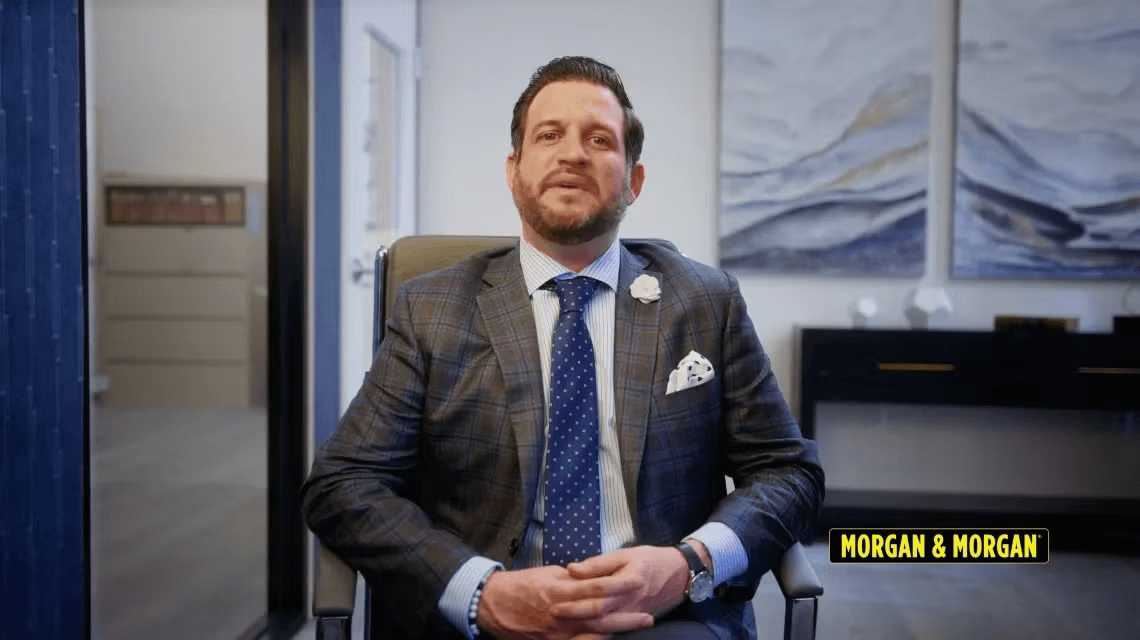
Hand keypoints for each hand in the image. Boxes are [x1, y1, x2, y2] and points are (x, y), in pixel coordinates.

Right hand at [476, 564, 653, 639]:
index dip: (619, 586)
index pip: (596, 587)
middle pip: (600, 615)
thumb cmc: (520, 586)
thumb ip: (573, 578)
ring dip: (615, 632)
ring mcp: (556, 633)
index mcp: (561, 590)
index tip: (638, 583)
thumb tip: (594, 576)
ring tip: (634, 628)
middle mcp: (561, 613)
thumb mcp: (548, 575)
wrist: (493, 604)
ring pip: (592, 633)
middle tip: (647, 616)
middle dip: (626, 618)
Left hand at [555, 546, 689, 621]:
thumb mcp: (623, 554)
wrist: (676, 573)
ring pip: (605, 624)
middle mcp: (629, 601)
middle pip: (598, 612)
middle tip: (553, 613)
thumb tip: (572, 569)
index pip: (597, 592)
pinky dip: (597, 630)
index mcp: (627, 580)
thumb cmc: (648, 560)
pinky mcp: (633, 619)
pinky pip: (614, 628)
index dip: (576, 598)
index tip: (556, 600)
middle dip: (574, 614)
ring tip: (563, 622)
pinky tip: (582, 629)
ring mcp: (632, 613)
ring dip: (583, 624)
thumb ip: (597, 563)